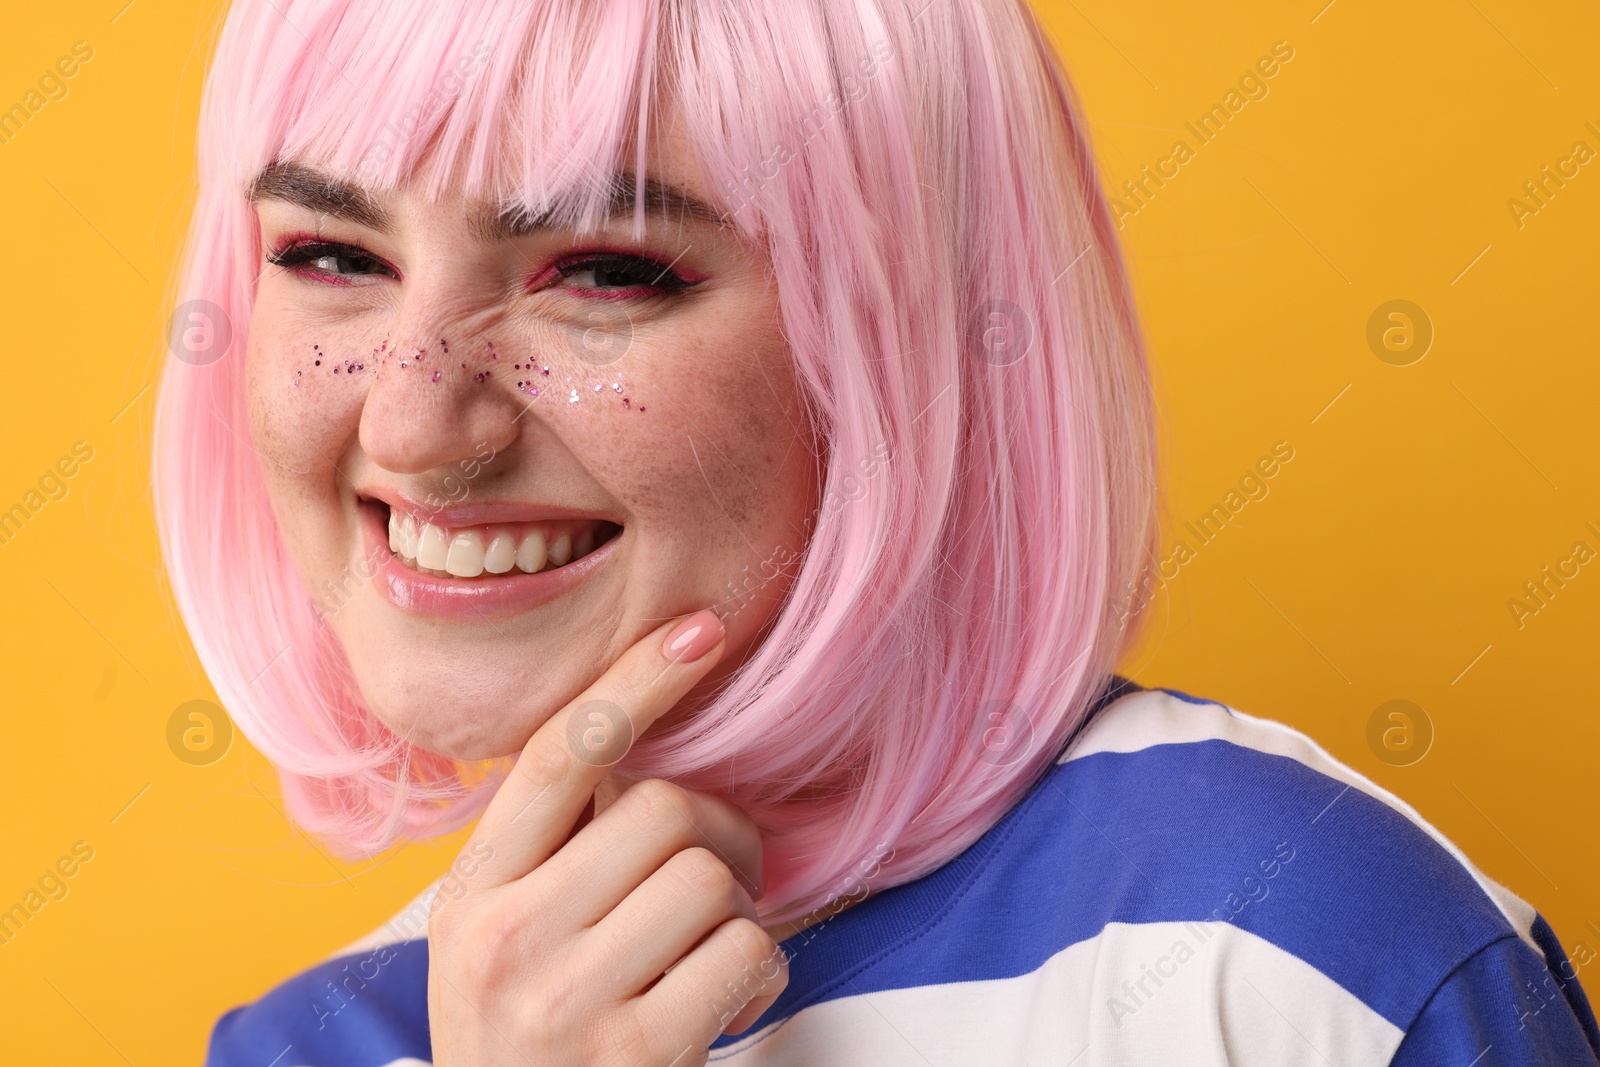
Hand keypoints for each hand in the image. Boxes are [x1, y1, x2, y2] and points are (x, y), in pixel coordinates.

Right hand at [427, 609, 788, 1064]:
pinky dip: (761, 968)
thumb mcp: (499, 939)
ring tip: (711, 949)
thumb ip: (550, 852)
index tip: (701, 630)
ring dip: (738, 908)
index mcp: (473, 892)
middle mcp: (506, 938)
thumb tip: (642, 744)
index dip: (636, 682)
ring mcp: (567, 1000)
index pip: (558, 754)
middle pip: (660, 809)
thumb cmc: (530, 1037)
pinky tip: (729, 998)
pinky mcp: (637, 1054)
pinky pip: (746, 951)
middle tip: (723, 877)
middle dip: (718, 834)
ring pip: (708, 876)